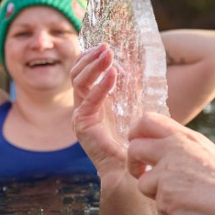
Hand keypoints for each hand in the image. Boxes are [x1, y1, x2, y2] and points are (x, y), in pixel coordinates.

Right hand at [70, 44, 125, 177]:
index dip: (91, 58)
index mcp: (92, 101)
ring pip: (78, 82)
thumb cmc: (132, 139)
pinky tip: (112, 75)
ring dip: (93, 67)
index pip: (84, 73)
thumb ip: (130, 89)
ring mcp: (79, 115)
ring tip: (108, 55)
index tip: (104, 46)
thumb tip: (137, 66)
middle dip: (90, 58)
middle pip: (77, 74)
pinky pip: (89, 100)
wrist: (128, 167)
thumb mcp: (132, 107)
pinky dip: (101, 86)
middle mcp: (82, 106)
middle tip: (105, 47)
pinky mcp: (82, 125)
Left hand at [126, 113, 214, 214]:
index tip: (137, 143)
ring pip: (142, 182)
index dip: (135, 132)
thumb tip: (154, 142)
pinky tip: (186, 203)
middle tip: (141, 172)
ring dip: (153, 190)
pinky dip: (167, 205)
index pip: (146, 121)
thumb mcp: (202, 148)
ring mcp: (168, 173)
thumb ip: (179, 143)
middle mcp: (173, 150)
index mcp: (183, 136)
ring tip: (177, 193)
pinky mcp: (166, 196)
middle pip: (134, 148)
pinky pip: (156, 201)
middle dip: (133, 163)